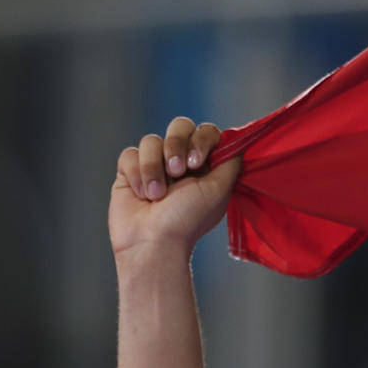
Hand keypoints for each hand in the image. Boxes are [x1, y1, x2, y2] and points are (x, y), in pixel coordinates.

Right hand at [109, 116, 240, 260]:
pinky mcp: (130, 171)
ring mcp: (155, 165)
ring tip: (157, 194)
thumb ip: (230, 162)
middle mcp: (181, 162)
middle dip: (177, 145)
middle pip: (180, 126)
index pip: (207, 132)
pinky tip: (142, 194)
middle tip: (178, 172)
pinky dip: (137, 174)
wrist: (153, 242)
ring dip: (154, 167)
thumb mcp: (219, 190)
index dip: (201, 140)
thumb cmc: (188, 220)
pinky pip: (130, 155)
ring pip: (152, 140)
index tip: (197, 162)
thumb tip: (237, 141)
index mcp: (206, 166)